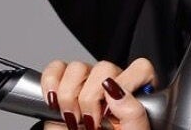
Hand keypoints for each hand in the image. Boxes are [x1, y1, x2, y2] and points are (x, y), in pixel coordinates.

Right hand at [40, 58, 154, 129]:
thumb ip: (133, 113)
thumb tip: (114, 89)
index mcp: (137, 93)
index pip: (140, 68)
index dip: (125, 84)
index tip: (111, 109)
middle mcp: (113, 84)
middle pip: (103, 68)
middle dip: (91, 99)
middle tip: (90, 122)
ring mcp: (86, 82)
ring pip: (77, 67)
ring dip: (69, 96)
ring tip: (73, 119)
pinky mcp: (62, 85)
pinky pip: (55, 69)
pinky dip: (50, 84)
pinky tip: (54, 104)